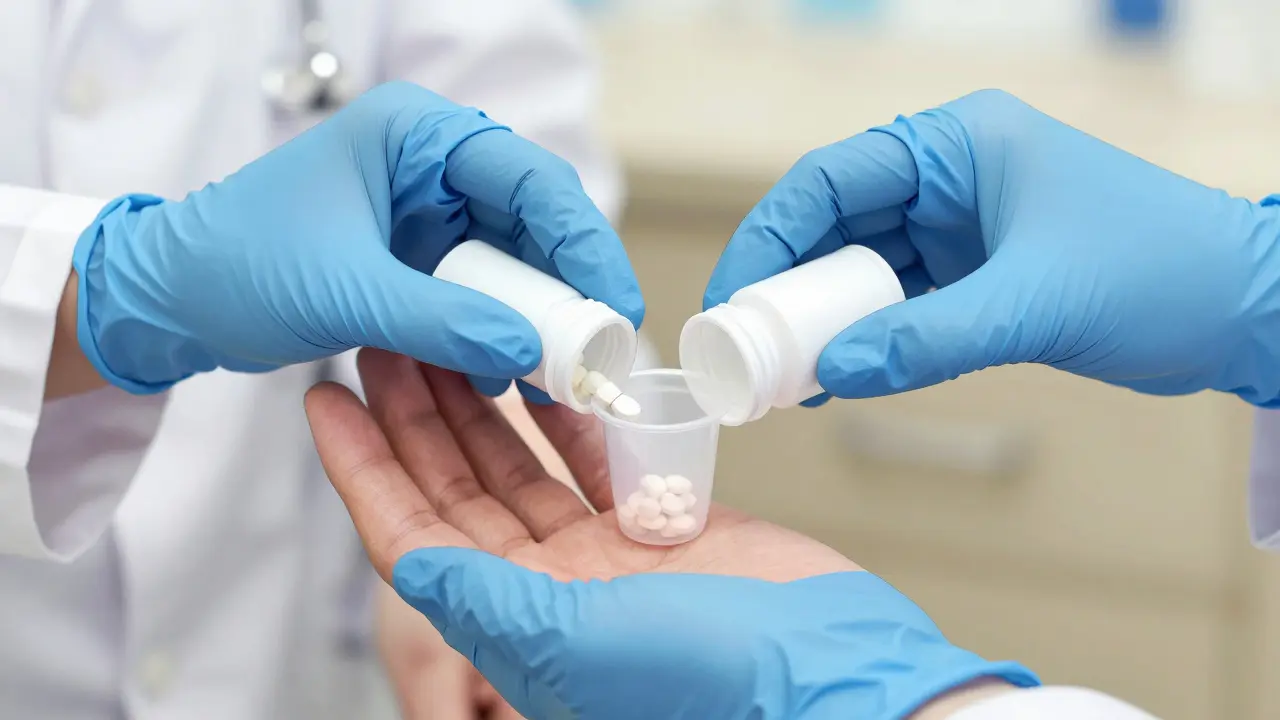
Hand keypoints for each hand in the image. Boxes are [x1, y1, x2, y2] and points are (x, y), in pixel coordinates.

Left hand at [71, 81, 642, 393]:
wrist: (171, 301)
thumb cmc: (234, 266)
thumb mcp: (345, 292)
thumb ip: (442, 322)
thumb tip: (531, 352)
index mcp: (415, 137)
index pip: (529, 179)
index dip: (583, 242)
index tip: (616, 306)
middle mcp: (432, 168)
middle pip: (534, 223)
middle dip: (567, 289)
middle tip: (599, 351)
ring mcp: (428, 216)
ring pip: (515, 265)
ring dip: (537, 320)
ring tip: (556, 377)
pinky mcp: (420, 262)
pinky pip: (483, 295)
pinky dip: (499, 333)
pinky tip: (507, 376)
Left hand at [304, 349, 1036, 719]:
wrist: (840, 679)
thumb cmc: (721, 685)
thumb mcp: (584, 647)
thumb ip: (490, 604)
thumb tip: (404, 561)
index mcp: (516, 626)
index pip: (412, 535)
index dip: (362, 469)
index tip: (326, 400)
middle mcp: (549, 593)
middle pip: (456, 489)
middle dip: (415, 416)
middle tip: (387, 339)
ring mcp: (604, 560)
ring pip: (519, 466)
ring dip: (481, 404)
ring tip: (451, 336)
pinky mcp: (661, 529)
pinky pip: (595, 460)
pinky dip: (569, 414)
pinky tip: (543, 370)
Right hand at [705, 89, 1279, 404]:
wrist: (1245, 311)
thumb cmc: (1161, 272)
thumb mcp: (1034, 303)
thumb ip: (928, 340)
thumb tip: (834, 374)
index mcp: (959, 146)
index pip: (832, 178)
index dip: (770, 237)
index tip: (732, 298)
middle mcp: (951, 180)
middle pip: (836, 226)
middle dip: (789, 287)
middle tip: (745, 348)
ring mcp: (962, 230)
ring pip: (861, 271)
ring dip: (822, 322)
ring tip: (780, 377)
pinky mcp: (974, 278)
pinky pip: (897, 307)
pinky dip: (864, 341)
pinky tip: (834, 381)